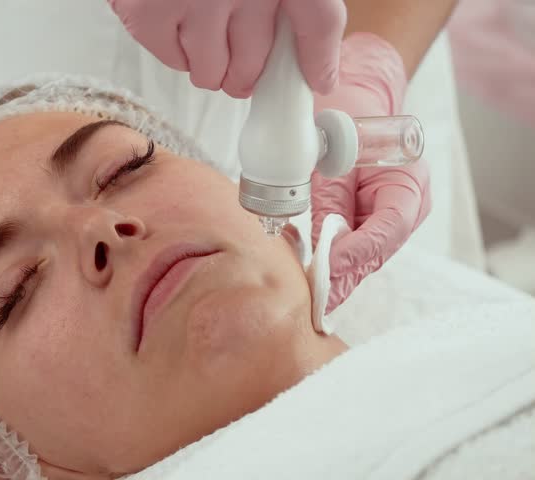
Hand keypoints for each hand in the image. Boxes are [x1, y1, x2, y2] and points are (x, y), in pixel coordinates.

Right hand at [107, 0, 345, 96]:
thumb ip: (296, 0)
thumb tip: (313, 64)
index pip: (317, 23)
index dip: (318, 62)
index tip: (316, 81)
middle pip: (254, 63)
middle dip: (246, 73)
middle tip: (238, 65)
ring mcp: (195, 0)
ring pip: (210, 72)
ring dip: (209, 65)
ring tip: (205, 35)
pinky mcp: (150, 13)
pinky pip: (174, 61)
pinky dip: (177, 51)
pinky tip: (179, 21)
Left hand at [311, 33, 431, 312]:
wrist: (355, 98)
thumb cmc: (347, 118)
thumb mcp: (334, 156)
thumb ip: (332, 200)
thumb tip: (324, 245)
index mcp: (408, 182)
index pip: (387, 228)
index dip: (358, 251)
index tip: (328, 267)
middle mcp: (407, 205)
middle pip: (378, 250)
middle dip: (347, 276)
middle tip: (320, 302)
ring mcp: (392, 215)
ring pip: (367, 254)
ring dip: (341, 276)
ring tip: (317, 301)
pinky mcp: (371, 220)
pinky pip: (356, 246)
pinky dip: (337, 262)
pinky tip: (318, 283)